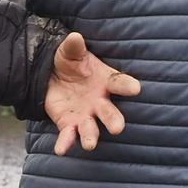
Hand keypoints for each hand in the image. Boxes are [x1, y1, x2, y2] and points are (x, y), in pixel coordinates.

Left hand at [44, 32, 139, 155]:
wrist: (52, 76)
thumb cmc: (70, 63)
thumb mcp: (70, 52)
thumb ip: (74, 47)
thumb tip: (74, 37)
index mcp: (106, 81)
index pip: (120, 83)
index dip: (127, 86)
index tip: (135, 88)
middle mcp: (100, 102)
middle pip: (110, 113)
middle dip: (114, 120)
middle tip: (118, 128)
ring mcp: (86, 115)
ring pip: (92, 129)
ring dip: (91, 136)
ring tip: (90, 144)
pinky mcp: (69, 124)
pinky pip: (68, 135)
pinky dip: (65, 143)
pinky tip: (61, 150)